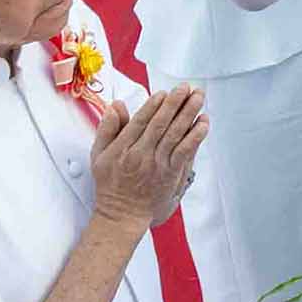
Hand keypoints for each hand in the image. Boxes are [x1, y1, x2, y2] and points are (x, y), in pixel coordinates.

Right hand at [86, 81, 206, 226]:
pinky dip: (195, 136)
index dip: (153, 105)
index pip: (139, 121)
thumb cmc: (111, 184)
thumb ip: (107, 129)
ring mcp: (157, 165)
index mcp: (122, 149)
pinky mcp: (170, 174)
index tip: (163, 93)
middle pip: (160, 124)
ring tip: (198, 97)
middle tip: (185, 87)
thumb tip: (116, 106)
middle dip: (175, 102)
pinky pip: (185, 152)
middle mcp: (140, 155)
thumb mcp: (99, 155)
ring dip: (188, 113)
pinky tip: (203, 123)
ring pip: (175, 134)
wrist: (122, 214)